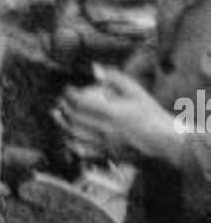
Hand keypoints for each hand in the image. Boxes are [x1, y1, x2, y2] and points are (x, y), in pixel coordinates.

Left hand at [52, 65, 185, 167]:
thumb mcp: (136, 92)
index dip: (70, 95)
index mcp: (112, 113)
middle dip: (63, 109)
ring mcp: (105, 145)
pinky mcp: (106, 155)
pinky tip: (69, 136)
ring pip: (75, 136)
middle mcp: (105, 131)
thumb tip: (94, 67)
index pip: (81, 103)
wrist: (164, 142)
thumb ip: (114, 78)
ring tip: (59, 116)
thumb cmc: (151, 114)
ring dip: (64, 125)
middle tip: (60, 101)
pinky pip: (83, 150)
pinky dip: (72, 142)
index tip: (67, 89)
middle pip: (74, 120)